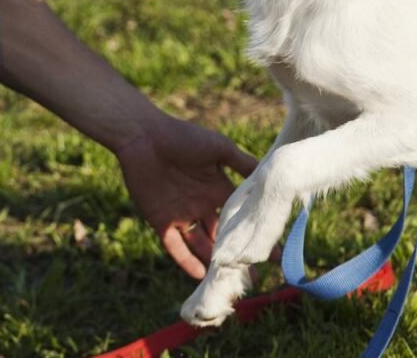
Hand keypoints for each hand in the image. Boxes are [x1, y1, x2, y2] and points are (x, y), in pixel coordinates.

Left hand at [115, 113, 256, 278]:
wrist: (143, 136)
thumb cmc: (181, 137)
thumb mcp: (219, 148)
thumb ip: (242, 163)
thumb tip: (270, 175)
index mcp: (217, 189)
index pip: (240, 217)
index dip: (254, 233)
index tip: (273, 253)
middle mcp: (201, 205)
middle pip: (222, 236)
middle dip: (236, 255)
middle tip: (254, 276)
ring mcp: (181, 214)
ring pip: (200, 244)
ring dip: (213, 262)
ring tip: (229, 280)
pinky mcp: (160, 220)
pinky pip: (174, 245)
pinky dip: (186, 260)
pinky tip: (200, 275)